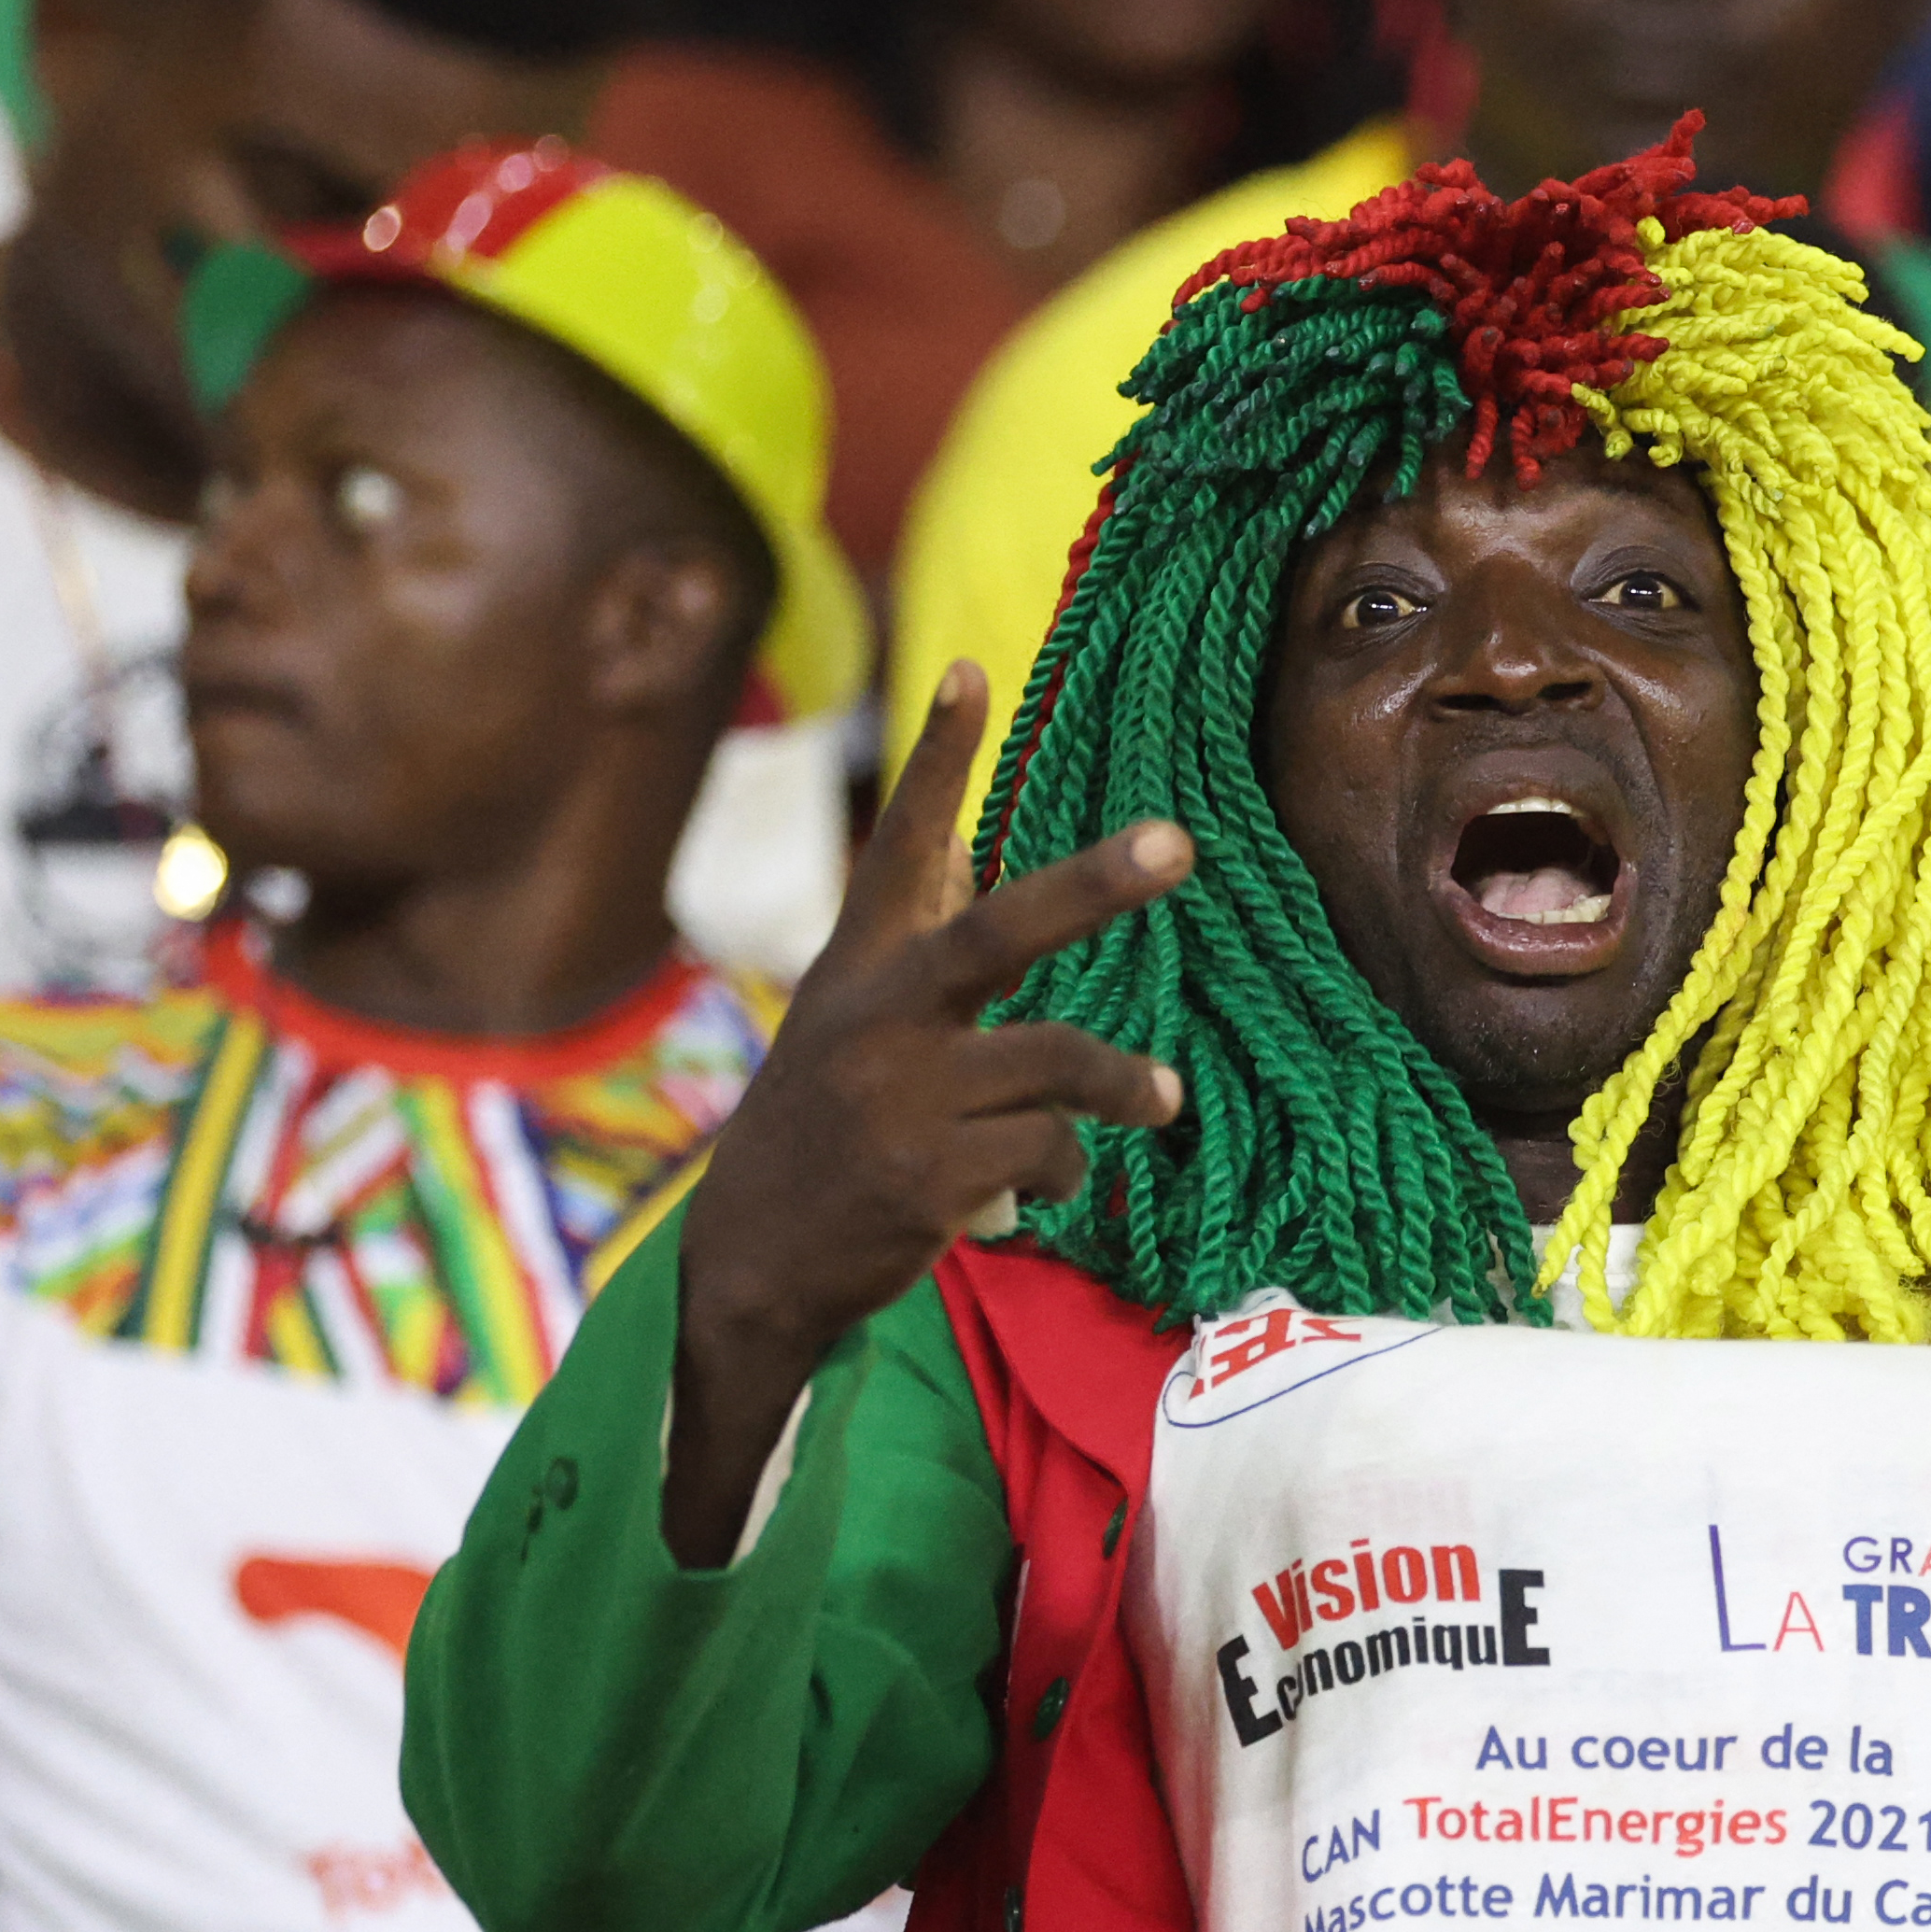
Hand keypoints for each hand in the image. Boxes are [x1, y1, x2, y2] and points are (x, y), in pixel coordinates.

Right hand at [664, 666, 1192, 1552]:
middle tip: (1177, 842)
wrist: (753, 1264)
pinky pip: (1048, 1152)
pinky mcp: (924, 1180)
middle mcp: (875, 1017)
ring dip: (1122, 1083)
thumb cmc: (825, 1127)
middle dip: (1094, 885)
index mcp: (858, 969)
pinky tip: (1045, 1190)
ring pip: (1057, 1063)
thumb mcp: (847, 1023)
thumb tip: (957, 839)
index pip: (899, 846)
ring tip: (1162, 1099)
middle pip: (999, 932)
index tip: (971, 667)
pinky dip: (1067, 1169)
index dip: (937, 758)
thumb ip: (911, 943)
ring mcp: (898, 1099)